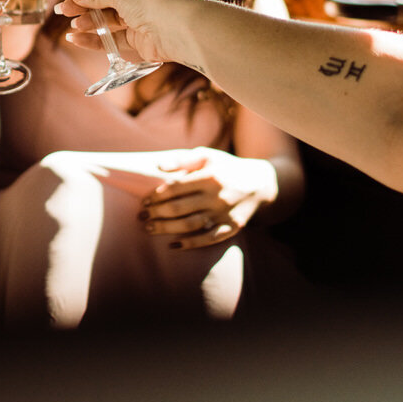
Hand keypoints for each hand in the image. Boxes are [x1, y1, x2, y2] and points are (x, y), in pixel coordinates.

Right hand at [56, 0, 195, 64]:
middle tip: (62, 10)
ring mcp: (142, 18)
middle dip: (84, 5)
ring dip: (89, 22)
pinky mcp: (141, 40)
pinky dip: (95, 39)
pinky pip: (113, 38)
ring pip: (108, 20)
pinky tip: (76, 38)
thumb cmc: (156, 1)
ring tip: (71, 25)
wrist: (182, 30)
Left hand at [139, 148, 277, 249]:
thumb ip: (182, 160)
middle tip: (141, 217)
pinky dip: (190, 244)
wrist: (261, 184)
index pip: (175, 188)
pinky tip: (174, 245)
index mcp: (210, 176)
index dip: (156, 196)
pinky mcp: (232, 228)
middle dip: (156, 213)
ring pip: (190, 225)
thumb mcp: (207, 156)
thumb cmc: (226, 168)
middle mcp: (217, 196)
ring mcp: (225, 214)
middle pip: (179, 208)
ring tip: (150, 229)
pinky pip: (209, 239)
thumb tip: (158, 166)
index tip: (144, 201)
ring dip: (166, 229)